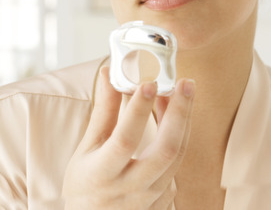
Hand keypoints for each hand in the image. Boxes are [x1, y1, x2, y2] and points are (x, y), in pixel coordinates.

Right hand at [62, 66, 195, 208]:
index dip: (138, 111)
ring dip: (183, 120)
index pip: (125, 140)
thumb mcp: (87, 149)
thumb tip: (110, 73)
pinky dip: (180, 135)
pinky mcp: (165, 198)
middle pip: (165, 150)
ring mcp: (151, 197)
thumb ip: (103, 113)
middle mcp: (129, 189)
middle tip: (185, 83)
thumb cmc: (86, 183)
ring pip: (177, 155)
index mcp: (101, 175)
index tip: (149, 82)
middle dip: (179, 113)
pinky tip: (177, 114)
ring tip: (183, 92)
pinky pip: (178, 162)